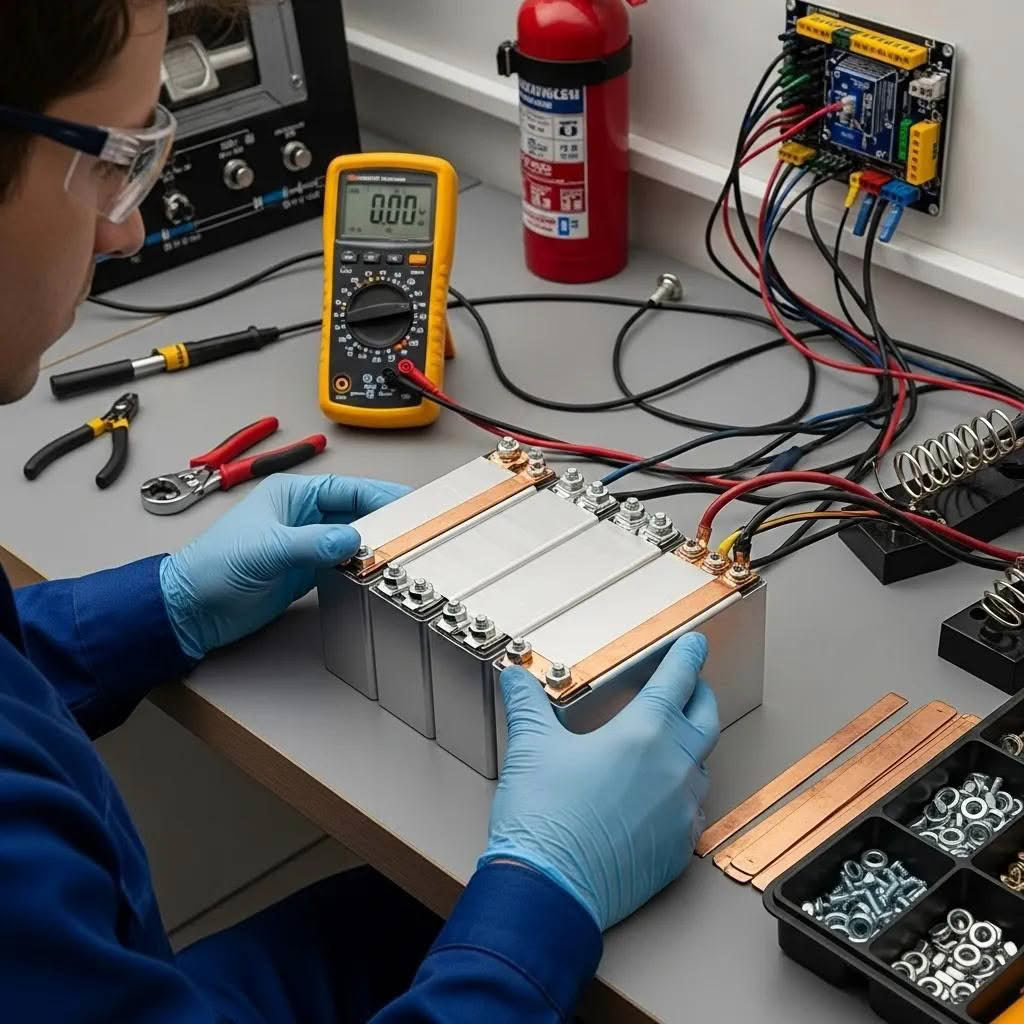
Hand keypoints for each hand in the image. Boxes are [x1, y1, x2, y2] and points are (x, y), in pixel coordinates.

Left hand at [159, 473, 408, 658]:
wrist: (192, 610)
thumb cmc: (213, 567)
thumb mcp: (266, 550)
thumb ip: (311, 543)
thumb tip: (352, 538)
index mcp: (290, 495)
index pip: (345, 489)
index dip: (378, 494)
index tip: (406, 503)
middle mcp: (301, 517)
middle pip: (354, 512)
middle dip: (382, 521)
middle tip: (412, 530)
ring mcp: (304, 545)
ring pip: (351, 538)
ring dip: (373, 545)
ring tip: (400, 551)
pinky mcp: (305, 571)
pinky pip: (342, 563)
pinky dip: (360, 567)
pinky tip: (375, 571)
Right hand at [481, 633, 718, 930]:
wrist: (549, 890)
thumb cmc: (544, 819)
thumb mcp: (532, 746)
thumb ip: (528, 704)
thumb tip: (515, 677)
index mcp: (644, 733)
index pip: (678, 680)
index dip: (687, 657)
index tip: (694, 644)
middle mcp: (674, 768)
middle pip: (704, 719)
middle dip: (699, 696)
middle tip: (689, 686)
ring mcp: (682, 812)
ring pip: (700, 767)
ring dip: (688, 749)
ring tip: (666, 744)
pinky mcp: (678, 849)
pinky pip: (691, 812)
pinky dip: (680, 796)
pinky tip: (657, 798)